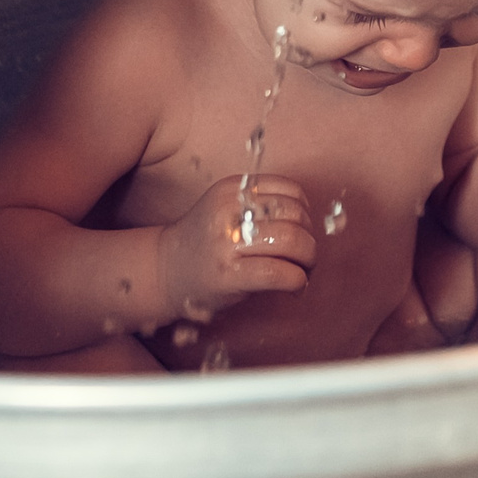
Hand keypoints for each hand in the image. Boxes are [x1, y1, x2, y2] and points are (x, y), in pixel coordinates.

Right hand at [155, 174, 317, 320]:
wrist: (165, 270)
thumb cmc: (207, 242)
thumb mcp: (228, 208)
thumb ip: (262, 206)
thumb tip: (312, 223)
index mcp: (233, 188)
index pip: (291, 191)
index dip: (306, 214)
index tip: (303, 232)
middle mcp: (229, 210)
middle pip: (296, 217)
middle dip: (311, 240)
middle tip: (306, 258)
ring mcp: (227, 242)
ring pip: (293, 242)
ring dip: (309, 262)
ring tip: (303, 273)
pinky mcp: (228, 274)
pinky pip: (280, 274)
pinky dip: (298, 282)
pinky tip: (294, 289)